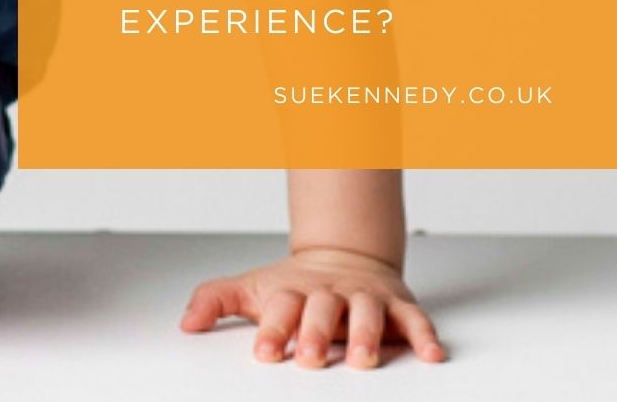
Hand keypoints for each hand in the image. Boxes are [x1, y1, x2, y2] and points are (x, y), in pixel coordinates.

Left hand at [179, 246, 447, 368]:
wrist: (343, 255)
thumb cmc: (294, 286)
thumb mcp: (253, 289)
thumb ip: (217, 301)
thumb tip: (186, 322)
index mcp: (293, 291)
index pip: (280, 308)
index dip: (273, 329)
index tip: (264, 352)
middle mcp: (330, 293)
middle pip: (322, 309)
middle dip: (315, 334)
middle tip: (309, 359)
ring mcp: (364, 297)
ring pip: (367, 312)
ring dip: (365, 335)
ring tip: (362, 360)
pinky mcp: (396, 305)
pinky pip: (414, 319)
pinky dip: (424, 335)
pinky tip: (431, 354)